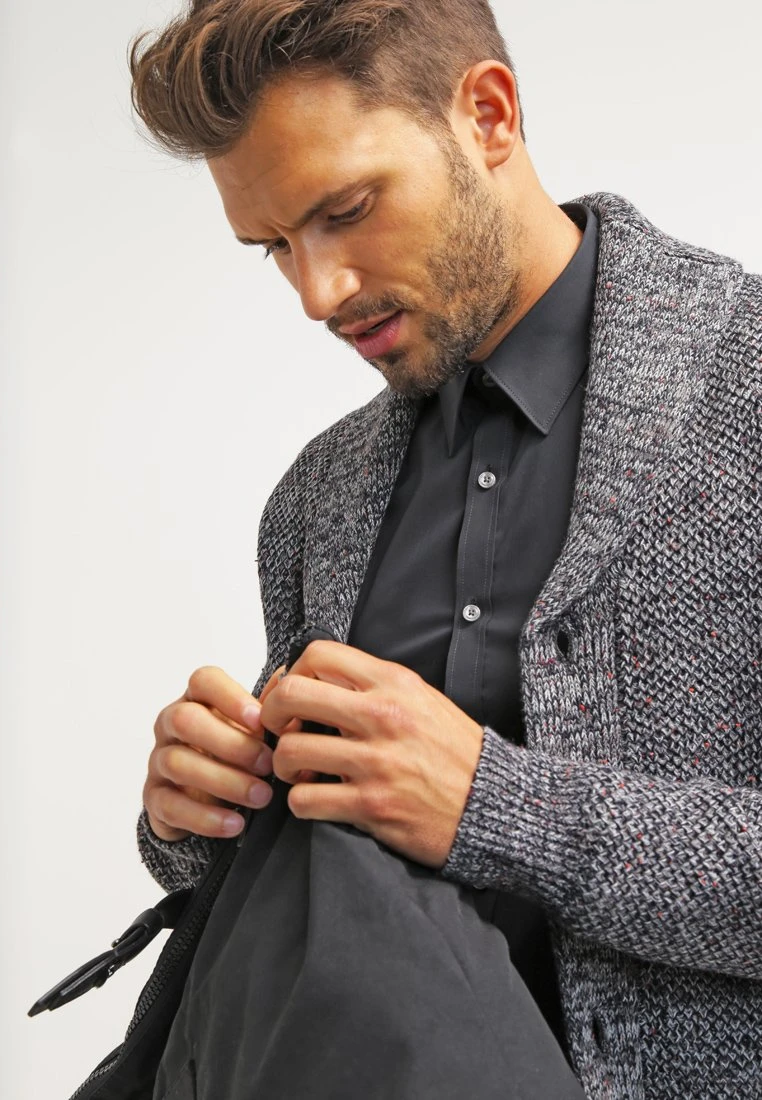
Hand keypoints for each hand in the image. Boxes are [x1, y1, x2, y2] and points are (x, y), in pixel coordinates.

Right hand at [144, 667, 279, 841]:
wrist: (207, 799)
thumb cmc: (237, 753)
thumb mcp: (255, 731)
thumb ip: (273, 712)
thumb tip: (299, 693)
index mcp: (197, 699)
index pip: (203, 680)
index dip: (231, 697)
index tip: (262, 721)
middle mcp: (171, 724)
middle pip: (184, 719)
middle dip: (230, 743)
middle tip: (268, 764)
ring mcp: (159, 761)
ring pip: (177, 763)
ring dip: (225, 781)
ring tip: (261, 797)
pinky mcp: (155, 799)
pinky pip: (171, 806)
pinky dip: (206, 818)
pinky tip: (235, 824)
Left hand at [258, 641, 483, 868]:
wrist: (493, 803)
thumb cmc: (454, 753)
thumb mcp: (420, 699)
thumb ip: (373, 686)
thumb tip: (317, 681)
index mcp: (393, 683)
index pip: (319, 654)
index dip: (292, 673)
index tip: (291, 694)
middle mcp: (382, 716)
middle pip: (292, 694)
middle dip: (271, 713)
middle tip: (278, 729)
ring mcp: (375, 761)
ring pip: (290, 750)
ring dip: (284, 764)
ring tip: (301, 771)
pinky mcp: (371, 805)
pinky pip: (305, 800)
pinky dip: (301, 803)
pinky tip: (317, 800)